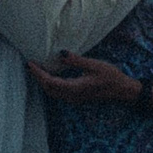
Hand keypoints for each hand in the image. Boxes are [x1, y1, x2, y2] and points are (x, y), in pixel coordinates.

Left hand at [27, 51, 141, 105]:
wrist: (122, 90)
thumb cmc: (111, 77)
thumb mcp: (94, 65)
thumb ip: (76, 61)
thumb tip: (60, 54)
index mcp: (75, 88)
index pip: (50, 82)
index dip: (38, 73)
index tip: (30, 64)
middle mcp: (72, 96)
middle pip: (49, 89)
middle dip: (38, 78)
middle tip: (30, 65)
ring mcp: (75, 98)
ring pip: (53, 92)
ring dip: (44, 82)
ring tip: (37, 70)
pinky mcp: (77, 97)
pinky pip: (59, 92)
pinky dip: (51, 85)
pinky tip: (51, 76)